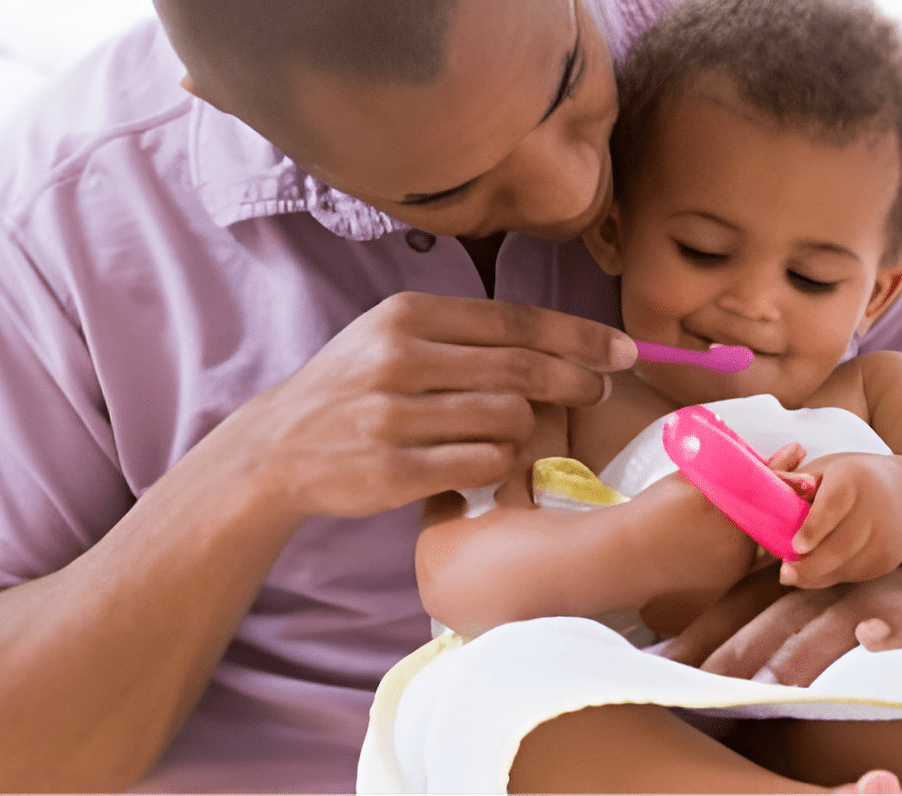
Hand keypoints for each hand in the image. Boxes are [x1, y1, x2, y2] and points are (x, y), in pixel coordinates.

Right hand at [219, 292, 634, 517]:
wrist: (279, 447)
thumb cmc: (353, 389)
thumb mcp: (393, 339)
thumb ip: (465, 335)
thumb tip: (561, 341)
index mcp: (405, 315)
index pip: (515, 320)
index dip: (579, 336)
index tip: (623, 350)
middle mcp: (398, 358)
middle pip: (521, 369)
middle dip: (575, 380)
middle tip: (598, 391)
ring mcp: (393, 416)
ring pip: (508, 420)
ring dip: (525, 431)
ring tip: (510, 435)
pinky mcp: (392, 471)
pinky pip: (481, 465)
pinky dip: (497, 465)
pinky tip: (485, 463)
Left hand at [664, 562, 901, 685]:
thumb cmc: (879, 614)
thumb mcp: (819, 619)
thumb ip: (766, 644)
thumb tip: (702, 676)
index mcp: (803, 588)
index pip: (743, 608)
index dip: (703, 633)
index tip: (663, 663)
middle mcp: (839, 587)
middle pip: (781, 618)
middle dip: (743, 651)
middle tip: (707, 685)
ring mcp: (890, 598)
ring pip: (841, 621)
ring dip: (809, 649)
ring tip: (777, 681)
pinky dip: (900, 630)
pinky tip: (875, 639)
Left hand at [779, 454, 901, 588]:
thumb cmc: (847, 479)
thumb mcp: (822, 471)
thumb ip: (794, 485)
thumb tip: (764, 496)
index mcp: (853, 477)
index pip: (834, 505)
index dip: (814, 528)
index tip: (795, 547)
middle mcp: (877, 506)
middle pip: (842, 544)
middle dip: (811, 565)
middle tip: (784, 575)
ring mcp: (889, 535)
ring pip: (848, 565)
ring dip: (818, 575)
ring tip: (794, 576)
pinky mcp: (891, 557)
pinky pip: (857, 574)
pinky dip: (833, 576)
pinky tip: (817, 572)